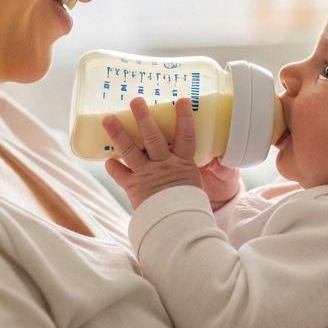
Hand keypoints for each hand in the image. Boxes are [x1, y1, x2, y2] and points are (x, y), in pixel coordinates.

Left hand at [102, 97, 236, 209]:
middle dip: (143, 117)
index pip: (185, 135)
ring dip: (118, 133)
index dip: (184, 117)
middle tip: (135, 100)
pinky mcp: (133, 186)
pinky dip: (113, 166)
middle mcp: (163, 165)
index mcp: (183, 163)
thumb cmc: (191, 207)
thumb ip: (204, 169)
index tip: (181, 100)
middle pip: (152, 136)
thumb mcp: (199, 184)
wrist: (177, 227)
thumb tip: (220, 158)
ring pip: (130, 150)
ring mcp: (147, 174)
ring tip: (107, 118)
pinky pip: (119, 174)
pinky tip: (107, 158)